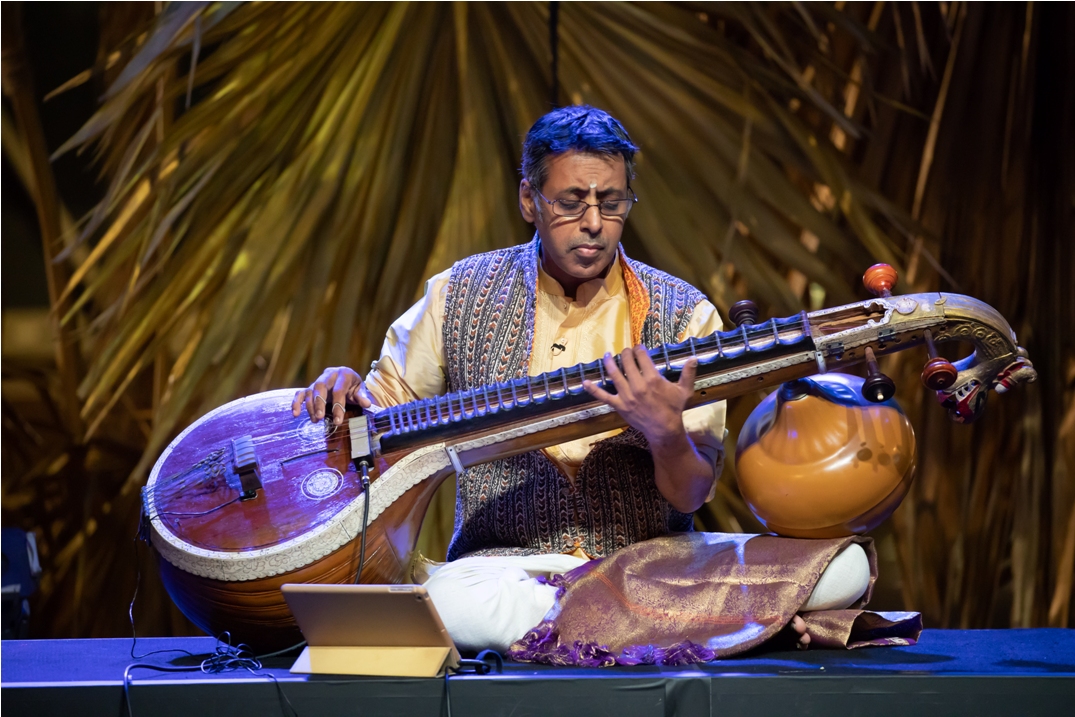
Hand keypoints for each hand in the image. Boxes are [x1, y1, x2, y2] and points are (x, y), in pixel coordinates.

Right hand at [291, 366, 370, 424]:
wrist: (347, 380)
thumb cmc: (354, 387)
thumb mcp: (360, 390)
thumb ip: (362, 397)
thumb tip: (367, 404)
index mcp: (344, 373)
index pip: (338, 390)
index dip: (338, 406)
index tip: (338, 421)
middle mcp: (329, 374)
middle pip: (320, 387)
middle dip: (319, 403)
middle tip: (320, 417)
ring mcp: (318, 380)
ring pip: (310, 391)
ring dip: (310, 406)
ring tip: (315, 420)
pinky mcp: (310, 387)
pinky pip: (300, 393)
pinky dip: (296, 402)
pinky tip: (295, 414)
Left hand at [581, 346, 697, 446]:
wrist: (664, 429)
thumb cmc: (674, 409)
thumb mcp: (684, 390)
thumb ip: (688, 373)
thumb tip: (695, 358)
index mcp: (653, 378)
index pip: (642, 356)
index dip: (639, 349)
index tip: (638, 348)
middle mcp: (638, 385)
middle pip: (627, 362)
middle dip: (625, 353)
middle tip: (625, 351)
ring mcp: (626, 395)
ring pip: (614, 374)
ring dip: (609, 362)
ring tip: (607, 355)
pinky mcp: (619, 405)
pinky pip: (603, 396)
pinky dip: (593, 389)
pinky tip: (585, 382)